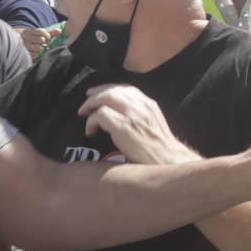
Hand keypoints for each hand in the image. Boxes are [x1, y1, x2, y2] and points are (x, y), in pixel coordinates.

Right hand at [18, 26, 60, 59]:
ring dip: (40, 48)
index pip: (41, 32)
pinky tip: (34, 51)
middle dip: (43, 42)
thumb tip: (59, 30)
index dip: (47, 35)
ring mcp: (25, 46)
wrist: (17, 45)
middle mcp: (26, 38)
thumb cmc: (33, 39)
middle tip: (40, 43)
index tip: (48, 37)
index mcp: (29, 32)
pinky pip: (36, 54)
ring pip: (39, 47)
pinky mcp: (25, 53)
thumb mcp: (39, 34)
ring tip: (37, 47)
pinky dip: (37, 53)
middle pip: (41, 40)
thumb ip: (50, 33)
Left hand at [78, 84, 197, 164]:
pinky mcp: (123, 126)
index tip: (97, 94)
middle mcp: (141, 105)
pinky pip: (100, 114)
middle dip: (95, 94)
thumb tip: (120, 112)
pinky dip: (91, 121)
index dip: (109, 89)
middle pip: (113, 90)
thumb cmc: (159, 148)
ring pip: (105, 98)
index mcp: (149, 104)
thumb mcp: (153, 123)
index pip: (126, 88)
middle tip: (85, 103)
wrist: (167, 161)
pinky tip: (90, 131)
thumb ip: (140, 114)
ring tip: (83, 114)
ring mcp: (132, 114)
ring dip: (90, 105)